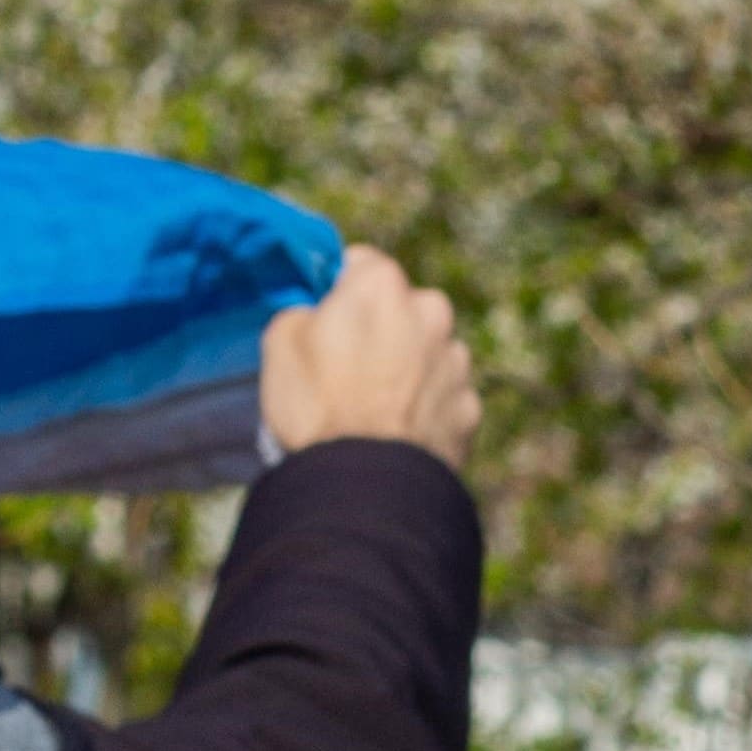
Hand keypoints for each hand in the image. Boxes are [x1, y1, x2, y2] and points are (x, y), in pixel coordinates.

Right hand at [260, 248, 480, 470]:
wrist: (365, 484)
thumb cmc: (317, 404)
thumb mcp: (280, 341)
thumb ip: (305, 310)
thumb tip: (320, 314)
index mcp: (384, 287)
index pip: (362, 266)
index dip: (341, 290)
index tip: (328, 317)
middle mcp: (433, 314)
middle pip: (403, 309)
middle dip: (382, 328)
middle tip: (350, 366)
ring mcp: (458, 363)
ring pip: (428, 353)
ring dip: (408, 368)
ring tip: (373, 406)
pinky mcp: (471, 408)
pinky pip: (443, 397)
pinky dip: (425, 408)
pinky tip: (397, 430)